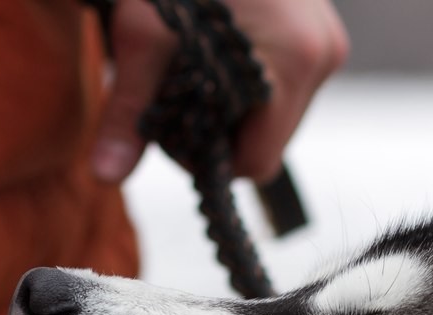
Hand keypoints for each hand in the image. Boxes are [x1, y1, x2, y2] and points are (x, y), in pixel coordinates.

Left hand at [90, 0, 349, 183]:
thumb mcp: (145, 37)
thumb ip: (130, 112)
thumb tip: (104, 175)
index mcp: (294, 63)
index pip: (258, 160)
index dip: (208, 156)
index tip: (172, 126)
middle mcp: (323, 53)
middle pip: (270, 136)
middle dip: (221, 125)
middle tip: (177, 86)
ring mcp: (328, 36)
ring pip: (277, 108)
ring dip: (235, 100)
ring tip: (198, 60)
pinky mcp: (322, 21)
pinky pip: (286, 75)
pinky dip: (249, 72)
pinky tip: (220, 43)